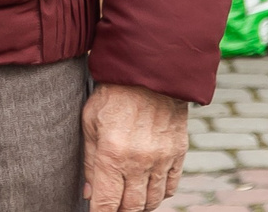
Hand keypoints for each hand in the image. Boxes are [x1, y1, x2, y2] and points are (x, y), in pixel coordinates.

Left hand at [81, 83, 189, 211]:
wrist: (150, 69)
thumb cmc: (113, 93)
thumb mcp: (90, 122)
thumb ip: (89, 161)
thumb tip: (89, 194)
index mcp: (113, 154)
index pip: (107, 203)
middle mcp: (139, 161)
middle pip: (132, 207)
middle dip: (120, 211)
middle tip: (113, 204)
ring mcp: (162, 158)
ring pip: (152, 201)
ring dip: (140, 205)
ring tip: (130, 197)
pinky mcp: (178, 152)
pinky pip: (171, 187)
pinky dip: (160, 193)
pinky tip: (149, 186)